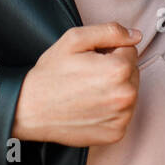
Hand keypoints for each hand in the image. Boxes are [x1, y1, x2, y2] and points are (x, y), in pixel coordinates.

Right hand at [11, 23, 142, 146]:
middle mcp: (125, 95)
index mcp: (118, 69)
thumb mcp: (75, 39)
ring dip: (115, 90)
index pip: (130, 50)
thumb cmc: (50, 74)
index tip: (91, 59)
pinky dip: (111, 110)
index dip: (110, 51)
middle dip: (115, 70)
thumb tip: (136, 35)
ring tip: (88, 91)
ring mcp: (122, 118)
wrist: (29, 109)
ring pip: (129, 93)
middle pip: (132, 72)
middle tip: (88, 75)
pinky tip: (91, 107)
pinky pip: (123, 115)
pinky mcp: (115, 134)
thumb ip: (110, 31)